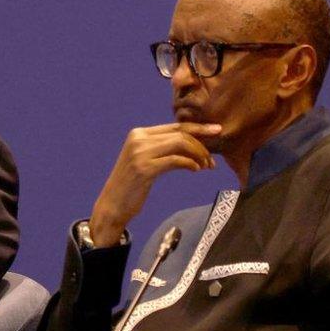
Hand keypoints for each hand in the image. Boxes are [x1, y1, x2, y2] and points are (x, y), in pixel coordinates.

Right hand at [89, 122, 221, 245]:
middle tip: (212, 161)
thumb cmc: (132, 185)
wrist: (112, 205)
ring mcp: (140, 153)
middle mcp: (138, 139)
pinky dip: (190, 164)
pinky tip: (195, 170)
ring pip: (180, 144)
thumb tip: (193, 142)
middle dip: (202, 145)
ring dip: (198, 155)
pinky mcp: (144, 168)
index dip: (199, 128)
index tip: (217, 131)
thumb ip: (162, 148)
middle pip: (180, 134)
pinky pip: (176, 160)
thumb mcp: (146, 161)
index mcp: (139, 133)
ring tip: (206, 167)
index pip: (175, 126)